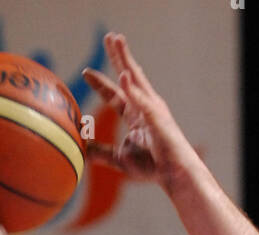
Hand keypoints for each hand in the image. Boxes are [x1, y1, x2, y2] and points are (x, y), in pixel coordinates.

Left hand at [82, 32, 194, 186]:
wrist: (174, 175)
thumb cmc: (153, 167)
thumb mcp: (121, 160)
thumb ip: (102, 153)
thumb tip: (83, 150)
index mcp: (136, 116)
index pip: (115, 96)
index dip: (101, 84)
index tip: (87, 73)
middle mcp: (144, 107)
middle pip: (129, 76)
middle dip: (118, 56)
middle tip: (110, 36)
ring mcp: (151, 109)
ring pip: (136, 79)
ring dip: (125, 59)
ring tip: (117, 40)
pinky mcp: (157, 117)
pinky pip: (141, 100)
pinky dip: (132, 88)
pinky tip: (124, 74)